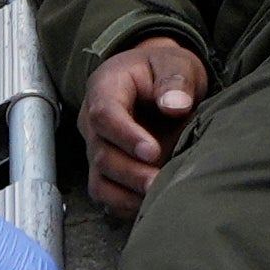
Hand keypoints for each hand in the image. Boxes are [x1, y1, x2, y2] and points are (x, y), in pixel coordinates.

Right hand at [78, 38, 204, 221]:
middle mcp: (93, 123)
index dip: (126, 136)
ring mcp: (98, 149)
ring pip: (100, 181)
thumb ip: (175, 81)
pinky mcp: (107, 171)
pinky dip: (127, 206)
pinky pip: (107, 196)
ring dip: (127, 194)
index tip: (152, 151)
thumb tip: (175, 105)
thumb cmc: (163, 71)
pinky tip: (151, 206)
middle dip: (131, 173)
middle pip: (101, 153)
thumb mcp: (175, 64)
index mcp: (106, 89)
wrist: (155, 83)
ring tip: (157, 198)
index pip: (104, 114)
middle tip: (159, 182)